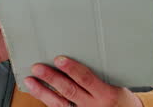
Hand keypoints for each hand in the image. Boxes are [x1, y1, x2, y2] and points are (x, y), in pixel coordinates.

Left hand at [23, 56, 141, 106]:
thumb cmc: (121, 99)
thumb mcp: (117, 83)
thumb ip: (101, 72)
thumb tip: (84, 51)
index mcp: (106, 94)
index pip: (86, 79)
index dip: (72, 69)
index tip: (59, 59)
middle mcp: (93, 105)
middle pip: (69, 90)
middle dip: (51, 78)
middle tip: (37, 67)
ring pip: (60, 104)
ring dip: (43, 92)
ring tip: (31, 81)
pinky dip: (48, 101)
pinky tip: (39, 93)